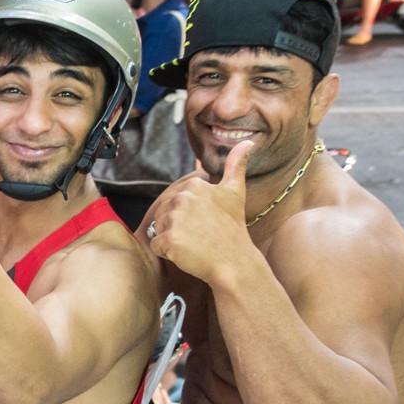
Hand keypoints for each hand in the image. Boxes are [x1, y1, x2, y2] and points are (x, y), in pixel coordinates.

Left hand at [145, 140, 255, 284]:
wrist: (234, 261)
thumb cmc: (233, 228)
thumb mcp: (235, 192)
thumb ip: (236, 165)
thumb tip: (247, 142)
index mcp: (194, 186)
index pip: (173, 201)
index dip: (185, 214)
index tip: (204, 222)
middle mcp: (182, 199)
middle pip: (162, 214)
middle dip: (175, 226)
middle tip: (199, 235)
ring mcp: (175, 219)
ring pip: (158, 229)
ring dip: (170, 239)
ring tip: (193, 243)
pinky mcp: (169, 240)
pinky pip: (156, 246)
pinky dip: (166, 253)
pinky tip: (186, 254)